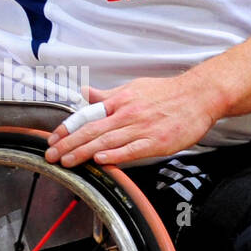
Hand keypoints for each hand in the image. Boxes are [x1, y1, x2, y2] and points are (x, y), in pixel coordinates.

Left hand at [45, 74, 219, 167]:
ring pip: (107, 142)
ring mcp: (142, 128)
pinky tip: (101, 161)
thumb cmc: (167, 93)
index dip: (67, 128)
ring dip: (84, 152)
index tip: (52, 139)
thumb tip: (85, 92)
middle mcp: (127, 114)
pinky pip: (132, 149)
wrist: (199, 96)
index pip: (87, 115)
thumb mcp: (133, 88)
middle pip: (92, 131)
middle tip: (51, 155)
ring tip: (67, 162)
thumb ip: (108, 96)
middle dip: (68, 144)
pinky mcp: (156, 141)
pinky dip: (115, 155)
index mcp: (120, 101)